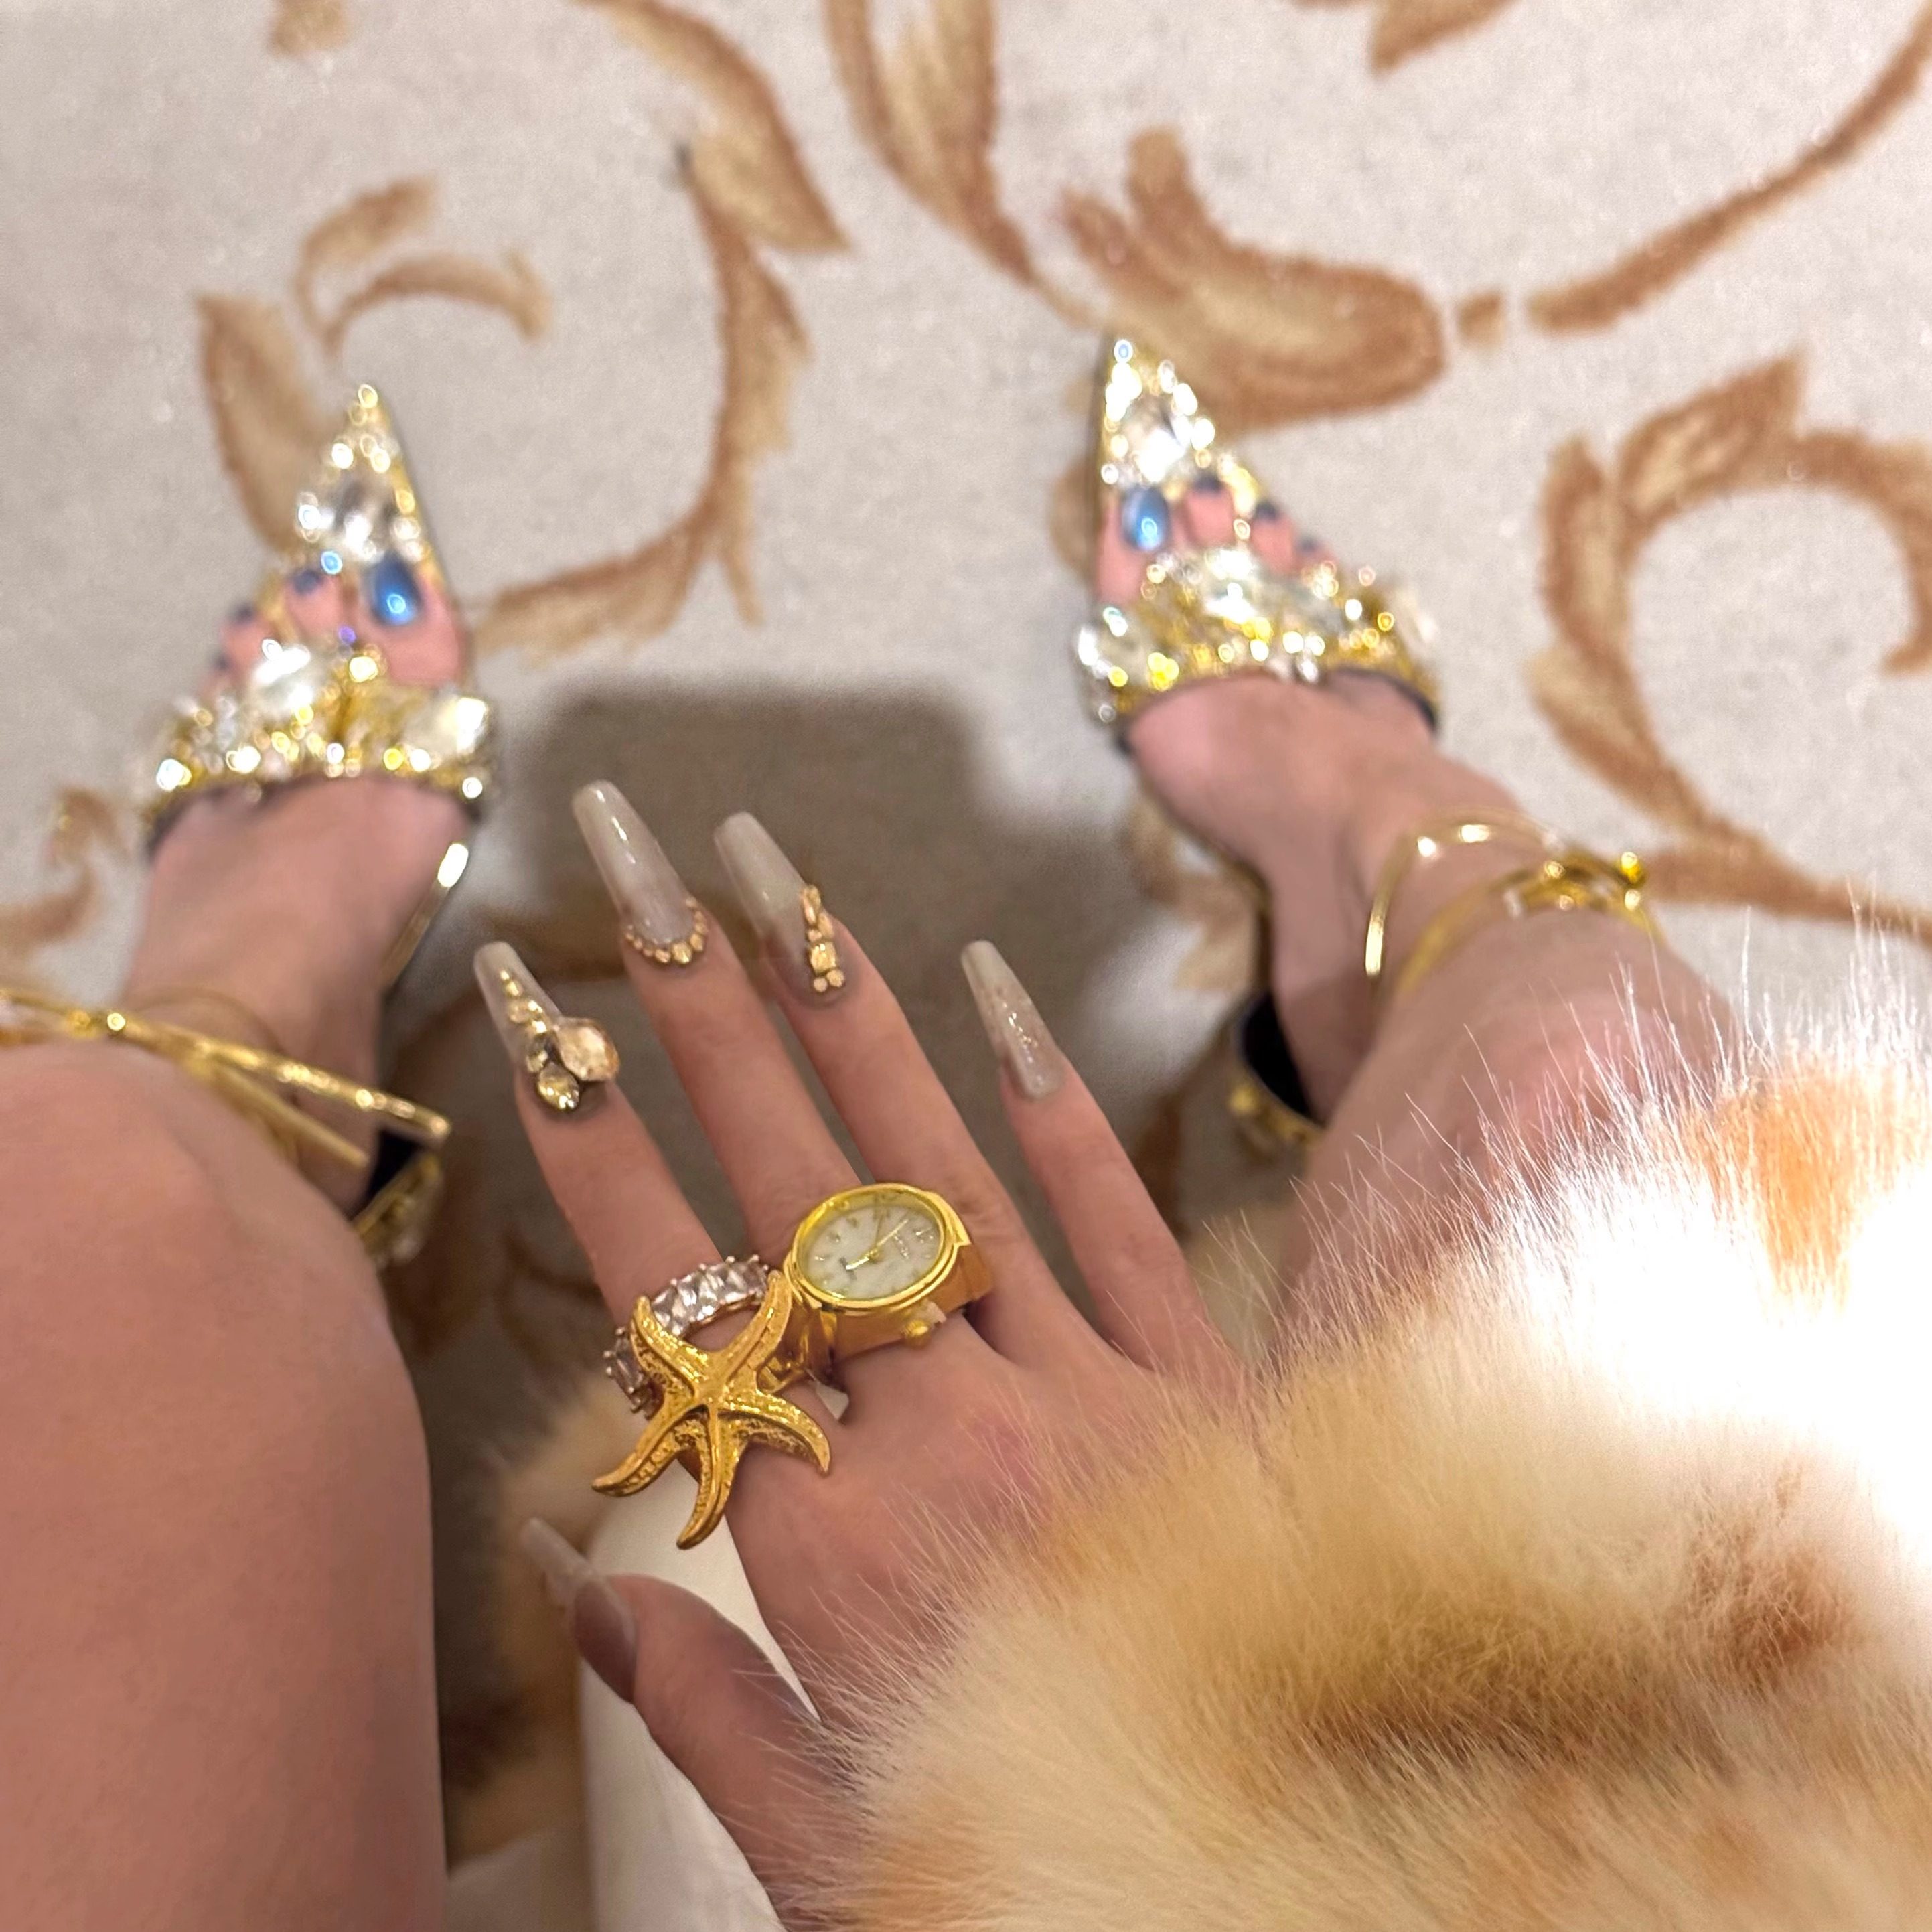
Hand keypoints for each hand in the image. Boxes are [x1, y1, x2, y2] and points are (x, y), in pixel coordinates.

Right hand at [485, 788, 1240, 1922]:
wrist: (1298, 1874)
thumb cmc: (1039, 1870)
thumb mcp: (825, 1850)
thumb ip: (705, 1711)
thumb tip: (591, 1591)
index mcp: (832, 1543)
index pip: (679, 1295)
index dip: (591, 1141)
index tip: (531, 1012)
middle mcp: (946, 1436)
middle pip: (796, 1183)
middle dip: (699, 1008)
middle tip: (641, 860)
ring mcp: (1084, 1393)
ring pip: (941, 1167)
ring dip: (849, 1011)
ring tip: (777, 879)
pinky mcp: (1201, 1390)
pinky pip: (1117, 1219)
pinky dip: (1051, 1100)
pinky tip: (995, 985)